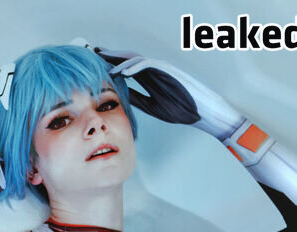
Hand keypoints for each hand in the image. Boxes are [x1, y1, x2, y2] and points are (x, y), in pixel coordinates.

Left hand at [94, 48, 244, 140]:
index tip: (95, 66)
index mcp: (151, 79)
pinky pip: (149, 65)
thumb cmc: (183, 110)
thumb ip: (137, 98)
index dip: (111, 65)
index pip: (127, 68)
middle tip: (92, 53)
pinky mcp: (169, 71)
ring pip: (136, 59)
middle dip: (111, 56)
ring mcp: (162, 69)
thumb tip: (120, 96)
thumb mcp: (152, 106)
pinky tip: (121, 71)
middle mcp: (155, 71)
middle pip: (129, 59)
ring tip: (102, 59)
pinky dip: (134, 67)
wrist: (204, 113)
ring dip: (118, 58)